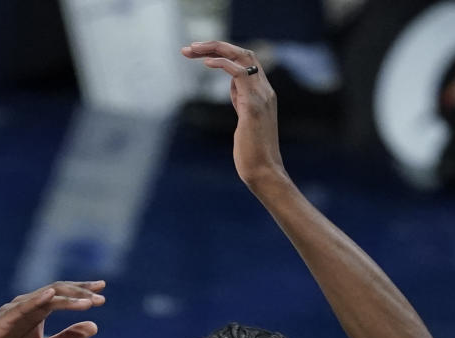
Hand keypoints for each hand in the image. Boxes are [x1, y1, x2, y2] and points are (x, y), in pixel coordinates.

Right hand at [0, 282, 104, 337]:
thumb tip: (94, 326)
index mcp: (40, 311)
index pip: (64, 295)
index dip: (82, 291)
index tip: (102, 290)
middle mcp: (30, 305)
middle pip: (58, 291)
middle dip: (80, 293)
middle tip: (100, 298)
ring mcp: (17, 308)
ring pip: (45, 297)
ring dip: (67, 298)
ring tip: (87, 302)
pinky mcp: (5, 317)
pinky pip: (24, 305)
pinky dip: (38, 299)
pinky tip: (52, 295)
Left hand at [181, 41, 284, 187]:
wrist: (264, 174)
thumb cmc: (253, 154)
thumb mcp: (245, 120)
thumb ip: (242, 101)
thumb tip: (235, 88)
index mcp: (263, 92)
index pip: (245, 61)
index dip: (223, 53)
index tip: (199, 55)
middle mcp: (265, 90)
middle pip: (242, 52)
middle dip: (215, 45)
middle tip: (189, 48)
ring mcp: (261, 96)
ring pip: (241, 56)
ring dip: (214, 49)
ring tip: (192, 50)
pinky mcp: (253, 106)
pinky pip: (239, 73)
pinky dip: (221, 63)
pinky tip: (205, 63)